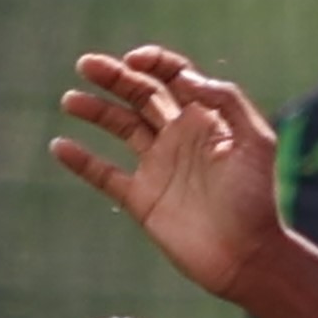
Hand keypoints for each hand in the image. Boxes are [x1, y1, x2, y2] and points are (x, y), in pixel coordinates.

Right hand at [52, 48, 288, 300]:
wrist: (247, 257)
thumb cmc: (257, 199)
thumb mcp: (256, 141)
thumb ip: (227, 100)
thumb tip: (185, 77)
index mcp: (206, 119)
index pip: (174, 77)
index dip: (154, 62)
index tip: (133, 60)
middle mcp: (179, 137)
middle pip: (141, 95)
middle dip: (114, 77)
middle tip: (86, 64)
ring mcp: (158, 167)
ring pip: (120, 127)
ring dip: (95, 110)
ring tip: (70, 100)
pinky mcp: (142, 199)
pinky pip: (105, 175)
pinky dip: (82, 161)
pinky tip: (60, 146)